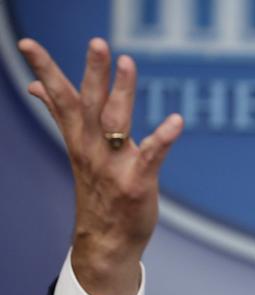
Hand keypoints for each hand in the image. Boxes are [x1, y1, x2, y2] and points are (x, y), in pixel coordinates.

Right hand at [18, 38, 182, 294]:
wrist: (105, 242)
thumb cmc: (97, 190)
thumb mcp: (78, 149)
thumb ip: (63, 116)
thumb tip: (37, 88)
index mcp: (78, 139)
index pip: (60, 99)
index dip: (45, 71)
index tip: (28, 43)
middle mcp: (91, 150)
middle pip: (89, 105)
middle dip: (93, 73)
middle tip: (98, 42)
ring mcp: (113, 166)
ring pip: (116, 123)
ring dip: (122, 93)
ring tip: (128, 63)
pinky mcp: (137, 182)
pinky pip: (151, 156)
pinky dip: (163, 138)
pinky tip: (176, 121)